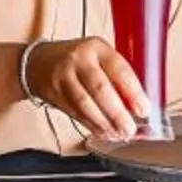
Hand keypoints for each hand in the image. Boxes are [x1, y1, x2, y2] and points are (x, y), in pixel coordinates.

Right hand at [24, 38, 149, 143]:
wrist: (39, 62)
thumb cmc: (77, 60)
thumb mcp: (100, 57)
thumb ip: (117, 77)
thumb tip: (137, 105)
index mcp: (97, 48)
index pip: (118, 69)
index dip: (133, 92)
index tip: (143, 109)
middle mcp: (78, 60)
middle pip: (100, 88)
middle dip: (117, 113)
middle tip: (129, 128)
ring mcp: (63, 77)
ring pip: (85, 104)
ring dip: (103, 123)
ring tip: (117, 133)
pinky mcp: (54, 94)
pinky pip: (75, 113)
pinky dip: (90, 125)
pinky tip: (102, 131)